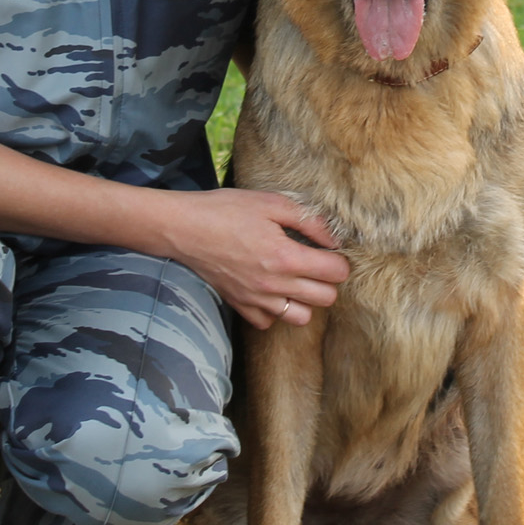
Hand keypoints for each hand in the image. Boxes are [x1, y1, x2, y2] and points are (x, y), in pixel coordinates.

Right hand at [150, 188, 350, 329]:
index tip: (329, 250)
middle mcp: (274, 284)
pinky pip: (270, 321)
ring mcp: (257, 299)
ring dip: (305, 300)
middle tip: (315, 263)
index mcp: (286, 256)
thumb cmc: (226, 210)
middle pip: (326, 298)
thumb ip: (309, 221)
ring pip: (302, 317)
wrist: (184, 228)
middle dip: (328, 281)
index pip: (336, 272)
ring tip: (296, 279)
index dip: (339, 260)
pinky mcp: (240, 306)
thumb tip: (334, 239)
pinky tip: (271, 289)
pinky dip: (275, 310)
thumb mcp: (271, 202)